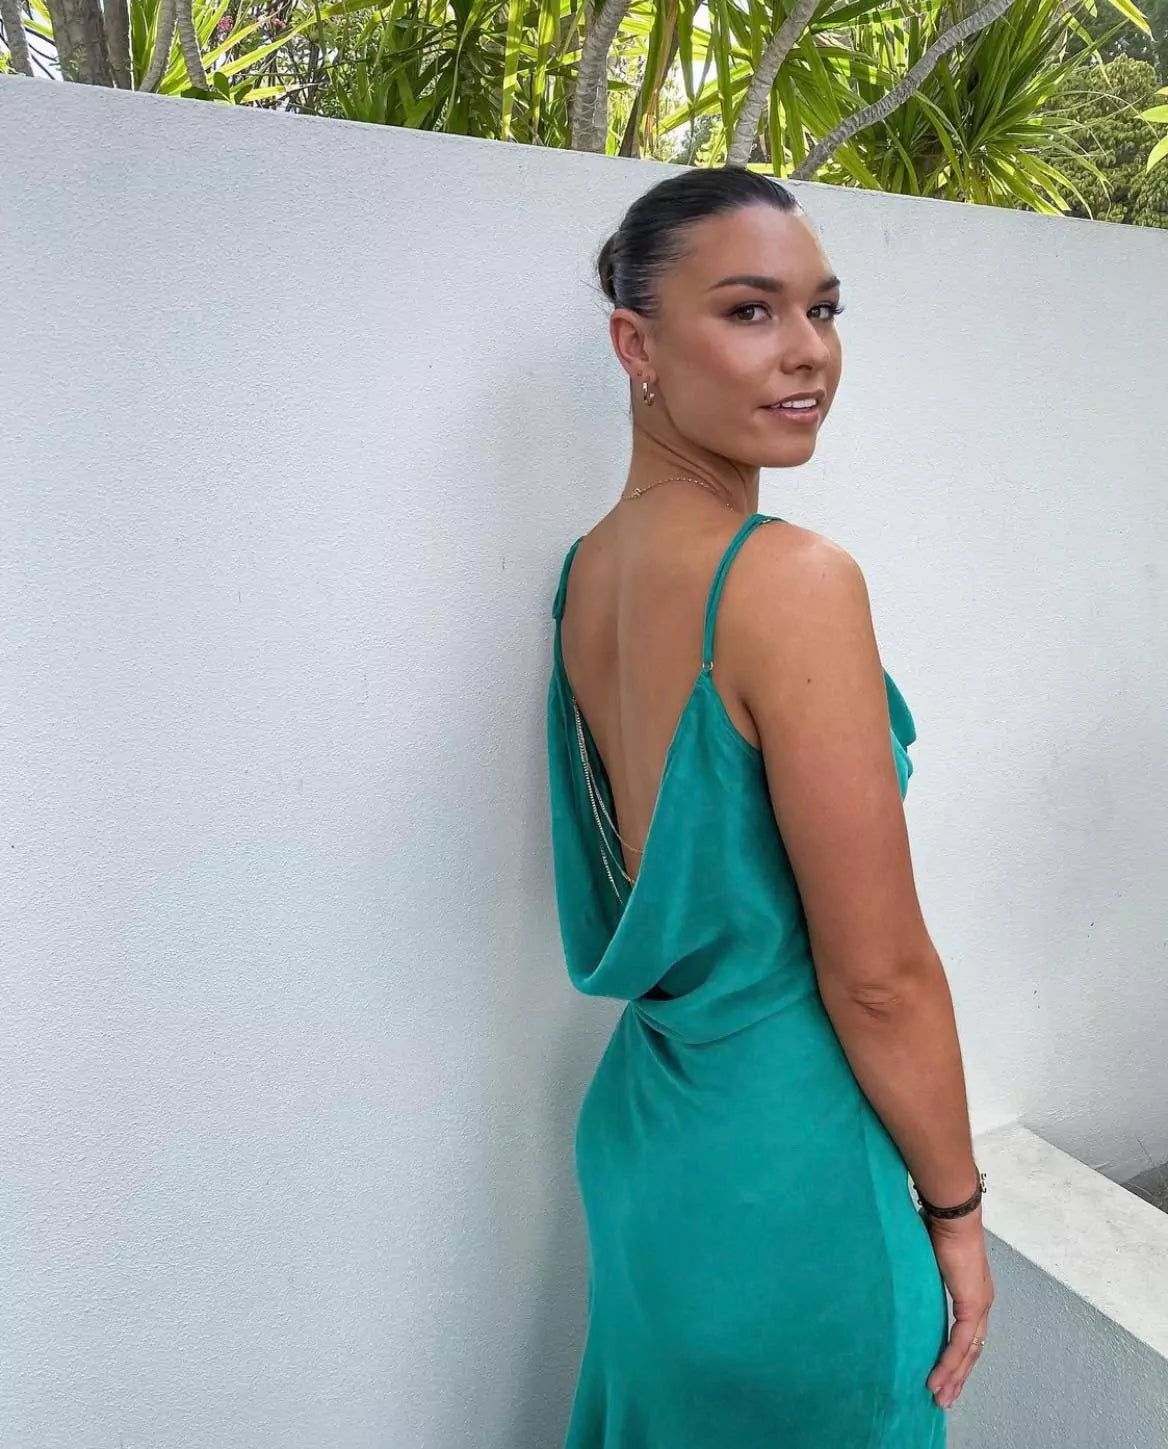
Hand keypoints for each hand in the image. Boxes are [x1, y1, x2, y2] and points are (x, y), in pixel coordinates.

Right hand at [923, 1210, 993, 1409]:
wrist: (953, 1213)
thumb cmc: (938, 1225)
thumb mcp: (926, 1257)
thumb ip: (921, 1273)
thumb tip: (902, 1273)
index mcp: (972, 1291)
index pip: (967, 1333)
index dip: (957, 1356)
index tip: (944, 1375)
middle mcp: (981, 1302)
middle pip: (971, 1349)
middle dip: (957, 1376)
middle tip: (943, 1398)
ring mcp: (979, 1305)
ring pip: (968, 1352)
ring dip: (953, 1377)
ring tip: (940, 1398)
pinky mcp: (972, 1305)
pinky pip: (960, 1343)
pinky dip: (949, 1363)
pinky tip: (939, 1380)